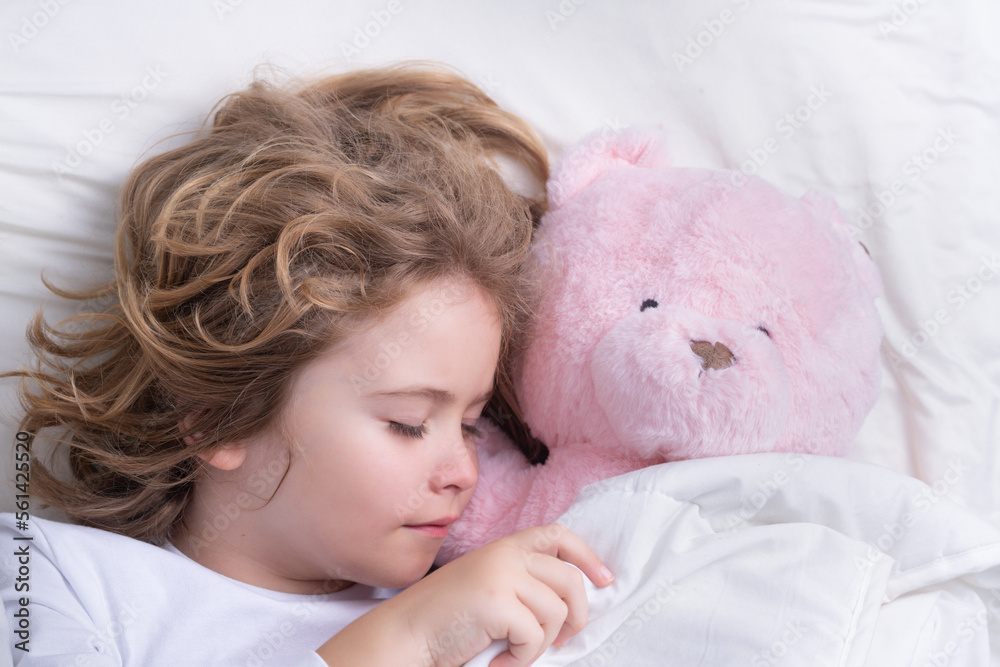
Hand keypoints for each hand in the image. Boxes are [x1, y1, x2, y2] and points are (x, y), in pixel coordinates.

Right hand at [403, 523, 613, 666]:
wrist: (404, 634)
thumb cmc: (445, 619)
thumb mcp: (486, 585)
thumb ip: (520, 580)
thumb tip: (570, 603)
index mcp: (504, 547)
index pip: (557, 535)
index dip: (586, 556)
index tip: (604, 580)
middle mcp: (505, 554)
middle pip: (569, 579)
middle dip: (577, 614)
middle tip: (563, 639)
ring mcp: (501, 575)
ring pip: (556, 612)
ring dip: (541, 644)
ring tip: (514, 654)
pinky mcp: (496, 602)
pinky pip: (534, 637)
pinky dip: (521, 660)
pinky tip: (499, 664)